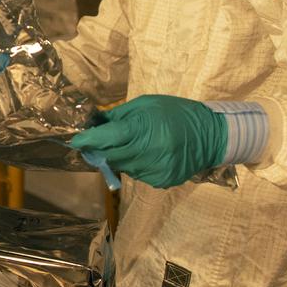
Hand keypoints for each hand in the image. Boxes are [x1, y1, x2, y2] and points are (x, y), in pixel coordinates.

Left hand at [69, 95, 226, 188]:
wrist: (211, 135)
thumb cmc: (175, 113)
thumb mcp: (145, 105)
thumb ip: (118, 116)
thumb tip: (94, 125)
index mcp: (142, 130)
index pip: (106, 139)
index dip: (87, 141)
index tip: (75, 141)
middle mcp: (147, 153)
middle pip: (109, 157)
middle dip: (99, 150)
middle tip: (95, 143)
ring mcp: (155, 170)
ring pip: (122, 167)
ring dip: (118, 157)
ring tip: (130, 145)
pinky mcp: (161, 181)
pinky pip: (137, 175)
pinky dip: (134, 165)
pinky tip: (146, 155)